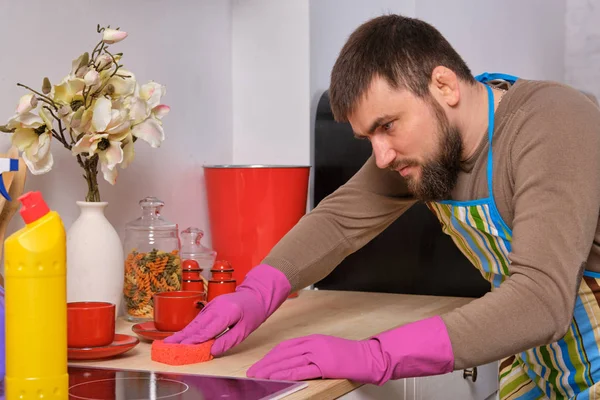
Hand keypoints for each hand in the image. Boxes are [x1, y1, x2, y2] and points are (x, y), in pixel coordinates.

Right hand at [164, 264, 290, 355]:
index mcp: (226, 313)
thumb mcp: (246, 329)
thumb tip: (213, 351)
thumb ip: (228, 340)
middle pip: (196, 325)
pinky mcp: (210, 307)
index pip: (207, 330)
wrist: (256, 294)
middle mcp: (216, 307)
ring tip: (168, 343)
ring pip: (195, 322)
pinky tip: (181, 336)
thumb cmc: (253, 312)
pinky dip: (189, 328)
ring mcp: (211, 305)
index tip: (182, 349)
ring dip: (182, 333)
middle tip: (166, 347)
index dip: (193, 341)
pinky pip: (198, 319)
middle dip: (181, 337)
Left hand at [247, 316, 454, 384]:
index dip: (270, 356)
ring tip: (258, 376)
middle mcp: (313, 343)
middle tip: (252, 371)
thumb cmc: (350, 356)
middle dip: (265, 363)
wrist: (369, 357)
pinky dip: (285, 373)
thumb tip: (294, 361)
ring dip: (270, 368)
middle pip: (283, 352)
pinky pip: (300, 368)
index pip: (285, 346)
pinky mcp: (323, 363)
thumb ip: (311, 353)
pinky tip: (276, 377)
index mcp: (313, 339)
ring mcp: (318, 352)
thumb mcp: (327, 350)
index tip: (260, 363)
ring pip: (288, 360)